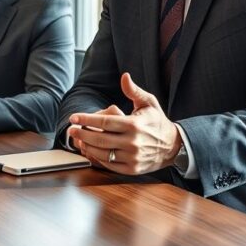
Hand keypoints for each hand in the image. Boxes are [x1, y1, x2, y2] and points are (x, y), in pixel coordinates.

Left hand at [66, 73, 181, 174]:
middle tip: (71, 129)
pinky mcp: (131, 169)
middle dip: (82, 133)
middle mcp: (132, 142)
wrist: (173, 146)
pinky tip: (90, 150)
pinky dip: (96, 157)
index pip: (104, 122)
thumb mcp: (149, 103)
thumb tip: (124, 76)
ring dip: (86, 146)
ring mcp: (132, 157)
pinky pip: (109, 164)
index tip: (74, 117)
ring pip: (102, 153)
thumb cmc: (157, 122)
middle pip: (99, 138)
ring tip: (78, 140)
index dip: (86, 119)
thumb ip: (134, 91)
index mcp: (134, 125)